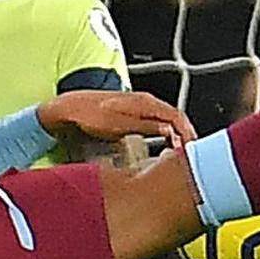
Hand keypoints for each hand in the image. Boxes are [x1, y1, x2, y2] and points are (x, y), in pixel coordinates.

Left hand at [37, 90, 194, 149]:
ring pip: (167, 121)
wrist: (68, 110)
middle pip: (175, 118)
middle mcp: (145, 101)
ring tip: (181, 154)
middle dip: (186, 136)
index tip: (191, 151)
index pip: (176, 116)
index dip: (187, 134)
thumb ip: (144, 126)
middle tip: (191, 157)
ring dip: (177, 136)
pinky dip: (166, 134)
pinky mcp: (133, 113)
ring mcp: (139, 106)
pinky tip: (165, 146)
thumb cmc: (88, 115)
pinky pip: (157, 122)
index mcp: (144, 102)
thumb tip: (168, 130)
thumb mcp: (118, 125)